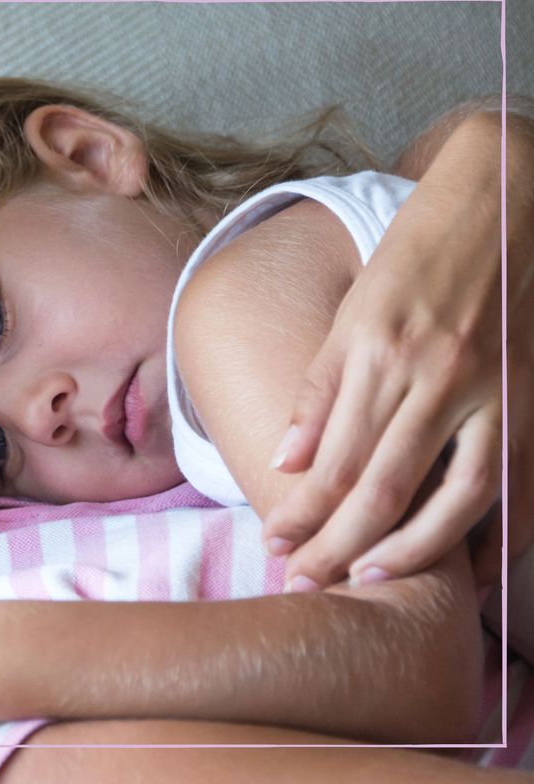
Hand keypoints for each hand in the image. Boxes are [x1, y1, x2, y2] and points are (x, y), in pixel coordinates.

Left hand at [262, 112, 531, 588]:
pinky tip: (470, 569)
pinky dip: (498, 533)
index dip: (301, 513)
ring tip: (366, 580)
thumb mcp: (352, 311)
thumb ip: (319, 389)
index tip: (274, 546)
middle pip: (380, 489)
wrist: (506, 200)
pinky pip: (518, 481)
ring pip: (450, 498)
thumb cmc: (415, 255)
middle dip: (337, 545)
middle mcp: (434, 377)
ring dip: (408, 552)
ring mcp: (493, 389)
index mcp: (378, 355)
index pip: (331, 462)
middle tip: (303, 583)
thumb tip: (285, 461)